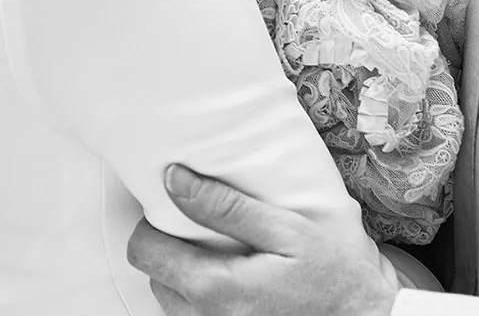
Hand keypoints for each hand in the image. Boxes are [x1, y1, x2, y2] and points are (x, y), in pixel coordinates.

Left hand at [127, 165, 398, 315]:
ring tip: (223, 250)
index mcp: (213, 289)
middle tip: (204, 224)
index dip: (151, 221)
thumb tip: (173, 179)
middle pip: (155, 276)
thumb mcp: (286, 229)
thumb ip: (225, 207)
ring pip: (171, 300)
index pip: (145, 252)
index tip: (175, 201)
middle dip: (170, 246)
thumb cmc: (333, 274)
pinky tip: (235, 279)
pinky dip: (203, 296)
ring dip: (186, 273)